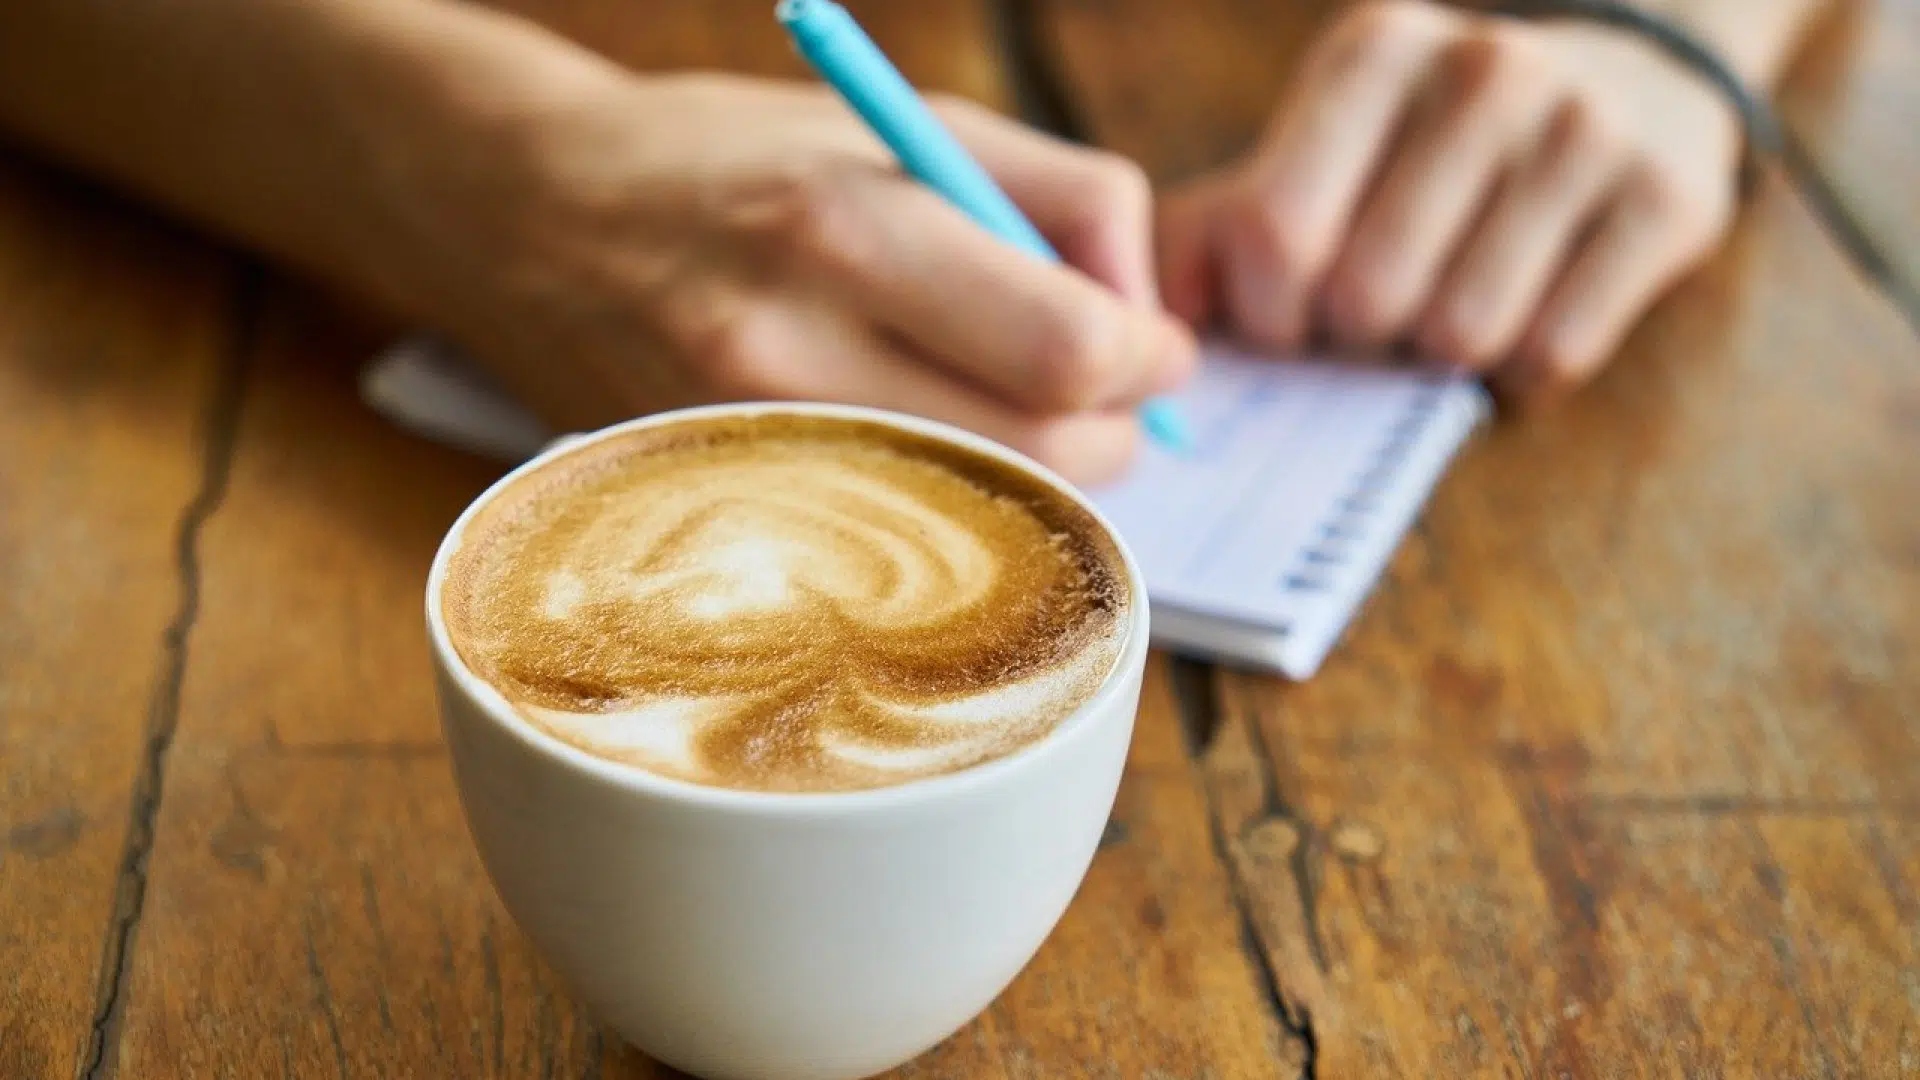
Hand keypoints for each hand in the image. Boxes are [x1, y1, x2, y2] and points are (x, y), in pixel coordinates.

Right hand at [416, 73, 1194, 483]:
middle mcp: (788, 354)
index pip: (1064, 348)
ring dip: (1038, 471)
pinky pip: (893, 540)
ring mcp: (749, 451)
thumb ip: (1062, 198)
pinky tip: (931, 442)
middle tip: (1106, 390)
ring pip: (976, 515)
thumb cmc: (731, 156)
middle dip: (1110, 429)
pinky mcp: (726, 509)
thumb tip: (1149, 317)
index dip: (1144, 357)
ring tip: (1012, 406)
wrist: (525, 217)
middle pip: (1039, 455)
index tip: (1152, 346)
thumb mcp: (905, 122)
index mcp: (842, 227)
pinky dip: (950, 500)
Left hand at [1157, 0, 1742, 404]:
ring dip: (1438, 358)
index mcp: (1375, 54)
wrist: (1634, 76)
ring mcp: (1588, 131)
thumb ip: (1216, 228)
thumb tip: (1140, 325)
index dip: (1270, 314)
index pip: (1277, 234)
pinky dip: (1520, 371)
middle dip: (1356, 339)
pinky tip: (1523, 317)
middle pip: (1369, 296)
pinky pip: (1554, 354)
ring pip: (1463, 334)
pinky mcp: (1669, 201)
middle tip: (1375, 319)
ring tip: (1446, 311)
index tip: (1290, 317)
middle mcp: (1486, 73)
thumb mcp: (1320, 148)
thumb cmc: (1427, 146)